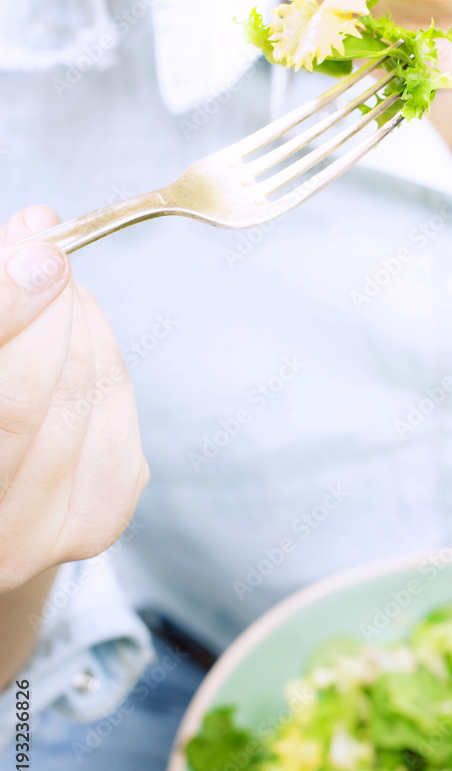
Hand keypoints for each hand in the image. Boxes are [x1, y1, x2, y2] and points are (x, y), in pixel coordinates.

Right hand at [0, 206, 148, 589]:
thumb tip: (39, 232)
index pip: (0, 403)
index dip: (11, 315)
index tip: (40, 254)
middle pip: (35, 402)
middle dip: (52, 312)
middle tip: (49, 256)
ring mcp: (40, 538)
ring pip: (86, 405)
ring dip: (81, 331)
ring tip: (58, 295)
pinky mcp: (96, 524)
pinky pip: (120, 422)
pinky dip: (105, 366)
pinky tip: (79, 343)